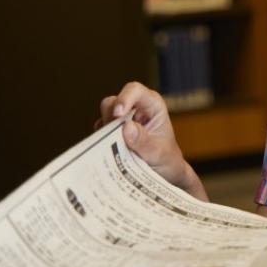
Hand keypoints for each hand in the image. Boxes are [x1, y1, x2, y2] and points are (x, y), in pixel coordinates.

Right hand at [96, 81, 208, 201]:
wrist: (164, 175)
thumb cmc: (167, 159)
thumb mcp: (159, 153)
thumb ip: (143, 141)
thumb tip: (126, 127)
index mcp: (152, 106)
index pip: (135, 90)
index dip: (124, 98)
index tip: (118, 115)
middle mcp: (135, 110)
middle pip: (112, 103)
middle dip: (110, 120)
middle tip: (116, 140)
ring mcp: (121, 122)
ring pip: (103, 118)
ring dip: (105, 134)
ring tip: (118, 152)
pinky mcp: (112, 134)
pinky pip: (98, 134)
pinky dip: (99, 144)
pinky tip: (108, 157)